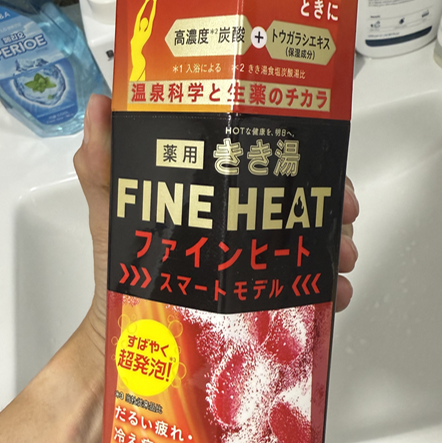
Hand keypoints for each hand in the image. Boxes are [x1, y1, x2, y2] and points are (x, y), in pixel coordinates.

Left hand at [74, 94, 358, 325]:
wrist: (131, 338)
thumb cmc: (122, 273)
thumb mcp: (112, 212)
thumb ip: (102, 164)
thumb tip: (99, 104)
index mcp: (218, 199)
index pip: (267, 166)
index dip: (302, 160)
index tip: (323, 166)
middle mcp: (245, 227)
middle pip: (303, 204)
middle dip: (331, 203)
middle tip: (342, 211)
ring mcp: (260, 267)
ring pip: (315, 246)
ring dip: (338, 245)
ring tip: (342, 256)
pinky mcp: (267, 306)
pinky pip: (309, 298)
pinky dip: (330, 294)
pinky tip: (334, 295)